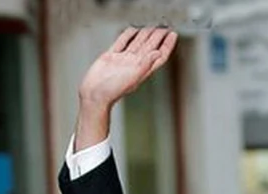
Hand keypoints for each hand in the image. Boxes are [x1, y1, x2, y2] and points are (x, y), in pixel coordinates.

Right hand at [76, 27, 177, 146]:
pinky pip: (122, 42)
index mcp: (142, 70)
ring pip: (137, 43)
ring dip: (145, 35)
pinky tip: (132, 30)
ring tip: (153, 27)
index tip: (173, 34)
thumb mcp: (133, 77)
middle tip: (165, 27)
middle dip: (158, 37)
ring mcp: (123, 60)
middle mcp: (134, 64)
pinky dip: (128, 35)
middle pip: (150, 47)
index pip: (159, 55)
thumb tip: (158, 53)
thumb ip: (145, 64)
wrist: (95, 92)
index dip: (166, 45)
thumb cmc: (113, 89)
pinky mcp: (112, 56)